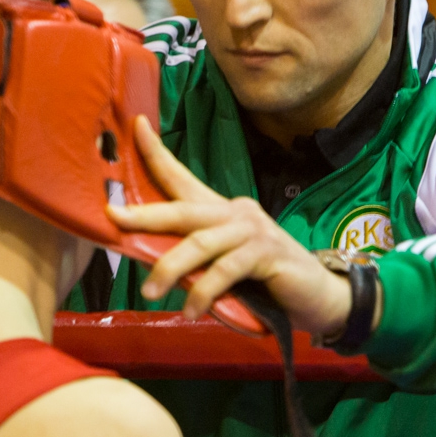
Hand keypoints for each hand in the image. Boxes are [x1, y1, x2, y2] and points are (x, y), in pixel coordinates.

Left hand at [106, 116, 352, 337]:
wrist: (319, 297)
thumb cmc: (266, 282)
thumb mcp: (223, 267)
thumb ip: (193, 260)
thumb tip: (147, 262)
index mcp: (221, 211)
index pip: (183, 177)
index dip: (157, 153)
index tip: (136, 126)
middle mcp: (236, 212)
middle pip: (184, 208)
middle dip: (146, 214)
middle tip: (115, 219)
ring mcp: (253, 230)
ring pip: (201, 242)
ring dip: (171, 267)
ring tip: (150, 292)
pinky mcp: (267, 253)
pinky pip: (225, 270)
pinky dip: (204, 291)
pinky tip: (193, 310)